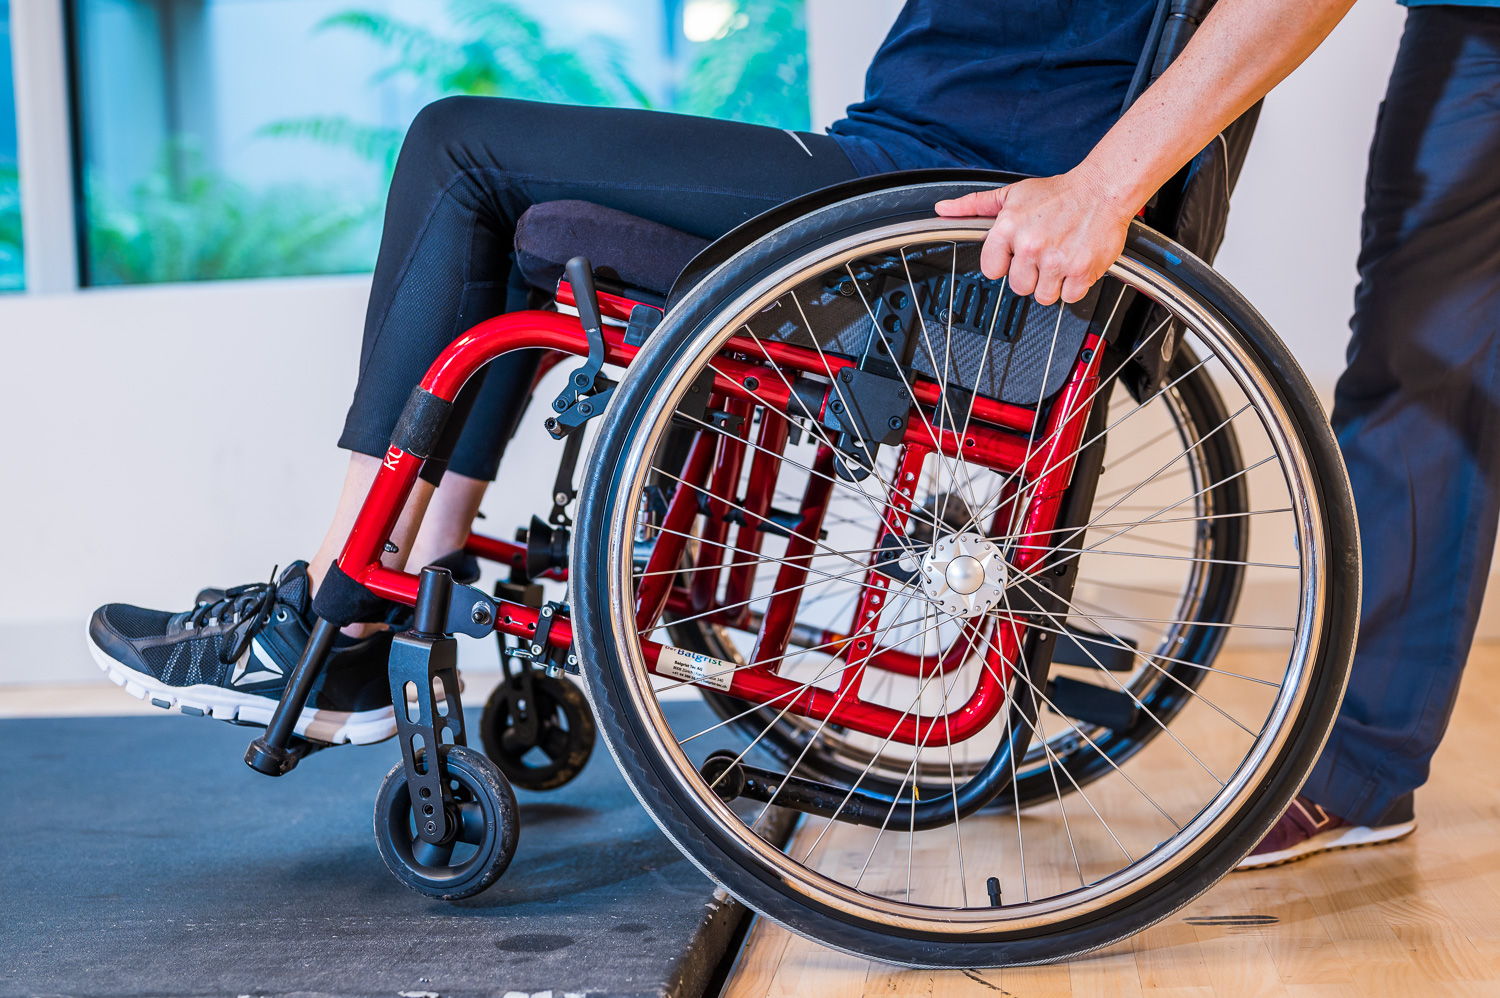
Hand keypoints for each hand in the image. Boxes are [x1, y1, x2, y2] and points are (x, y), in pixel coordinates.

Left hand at [934, 166, 1133, 305]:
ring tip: (1060, 258)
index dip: (1005, 263)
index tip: (1017, 255)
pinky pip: (1069, 296)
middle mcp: (1030, 245)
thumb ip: (975, 205)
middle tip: (1044, 255)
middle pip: (1018, 287)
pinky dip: (1074, 285)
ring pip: (1043, 296)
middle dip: (1031, 275)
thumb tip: (943, 209)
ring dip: (1052, 283)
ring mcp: (1056, 259)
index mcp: (1008, 227)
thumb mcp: (1012, 194)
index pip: (991, 270)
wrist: (1103, 189)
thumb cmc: (1059, 193)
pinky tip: (1075, 263)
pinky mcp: (1081, 270)